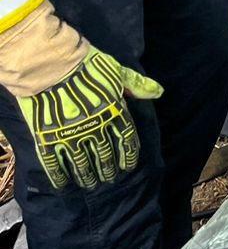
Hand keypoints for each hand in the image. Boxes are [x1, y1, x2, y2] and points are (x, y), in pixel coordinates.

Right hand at [17, 47, 162, 190]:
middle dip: (108, 169)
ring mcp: (70, 135)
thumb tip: (159, 92)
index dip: (128, 155)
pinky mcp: (47, 138)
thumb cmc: (87, 65)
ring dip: (87, 176)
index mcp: (114, 112)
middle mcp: (96, 128)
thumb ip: (137, 85)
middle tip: (108, 178)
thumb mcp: (117, 71)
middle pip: (105, 155)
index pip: (127, 140)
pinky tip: (63, 184)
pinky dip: (59, 176)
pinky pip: (54, 164)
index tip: (128, 166)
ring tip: (90, 184)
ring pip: (82, 164)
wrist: (51, 65)